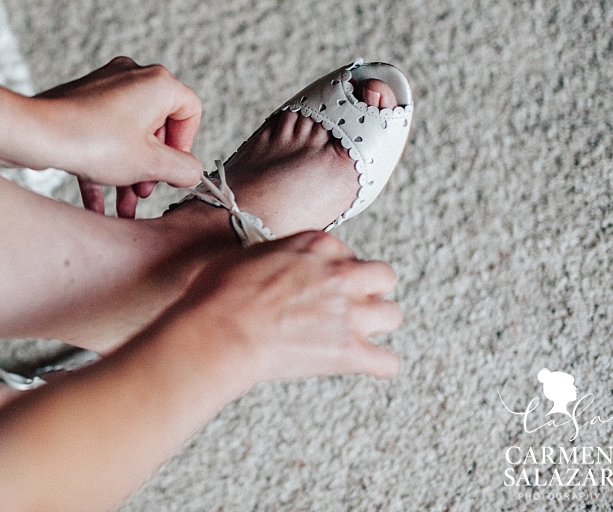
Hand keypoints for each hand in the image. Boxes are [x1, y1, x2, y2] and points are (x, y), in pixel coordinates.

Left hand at [35, 57, 202, 216]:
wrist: (36, 134)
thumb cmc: (95, 142)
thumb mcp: (149, 163)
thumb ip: (183, 169)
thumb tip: (192, 173)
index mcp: (157, 83)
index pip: (190, 110)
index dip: (185, 146)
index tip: (171, 171)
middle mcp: (132, 76)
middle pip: (157, 127)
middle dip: (151, 166)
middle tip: (143, 191)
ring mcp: (105, 87)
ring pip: (127, 136)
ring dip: (128, 174)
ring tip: (124, 208)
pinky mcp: (81, 103)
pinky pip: (102, 136)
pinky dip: (103, 167)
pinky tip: (97, 206)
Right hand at [177, 231, 400, 388]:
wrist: (219, 333)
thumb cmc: (219, 293)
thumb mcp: (249, 254)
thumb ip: (278, 256)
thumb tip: (275, 265)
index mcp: (317, 246)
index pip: (348, 253)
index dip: (336, 270)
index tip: (321, 284)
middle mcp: (340, 274)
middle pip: (383, 276)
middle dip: (370, 290)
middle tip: (348, 305)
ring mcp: (349, 314)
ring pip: (393, 315)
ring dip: (376, 325)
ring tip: (355, 334)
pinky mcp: (349, 352)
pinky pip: (388, 363)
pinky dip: (377, 366)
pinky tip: (363, 365)